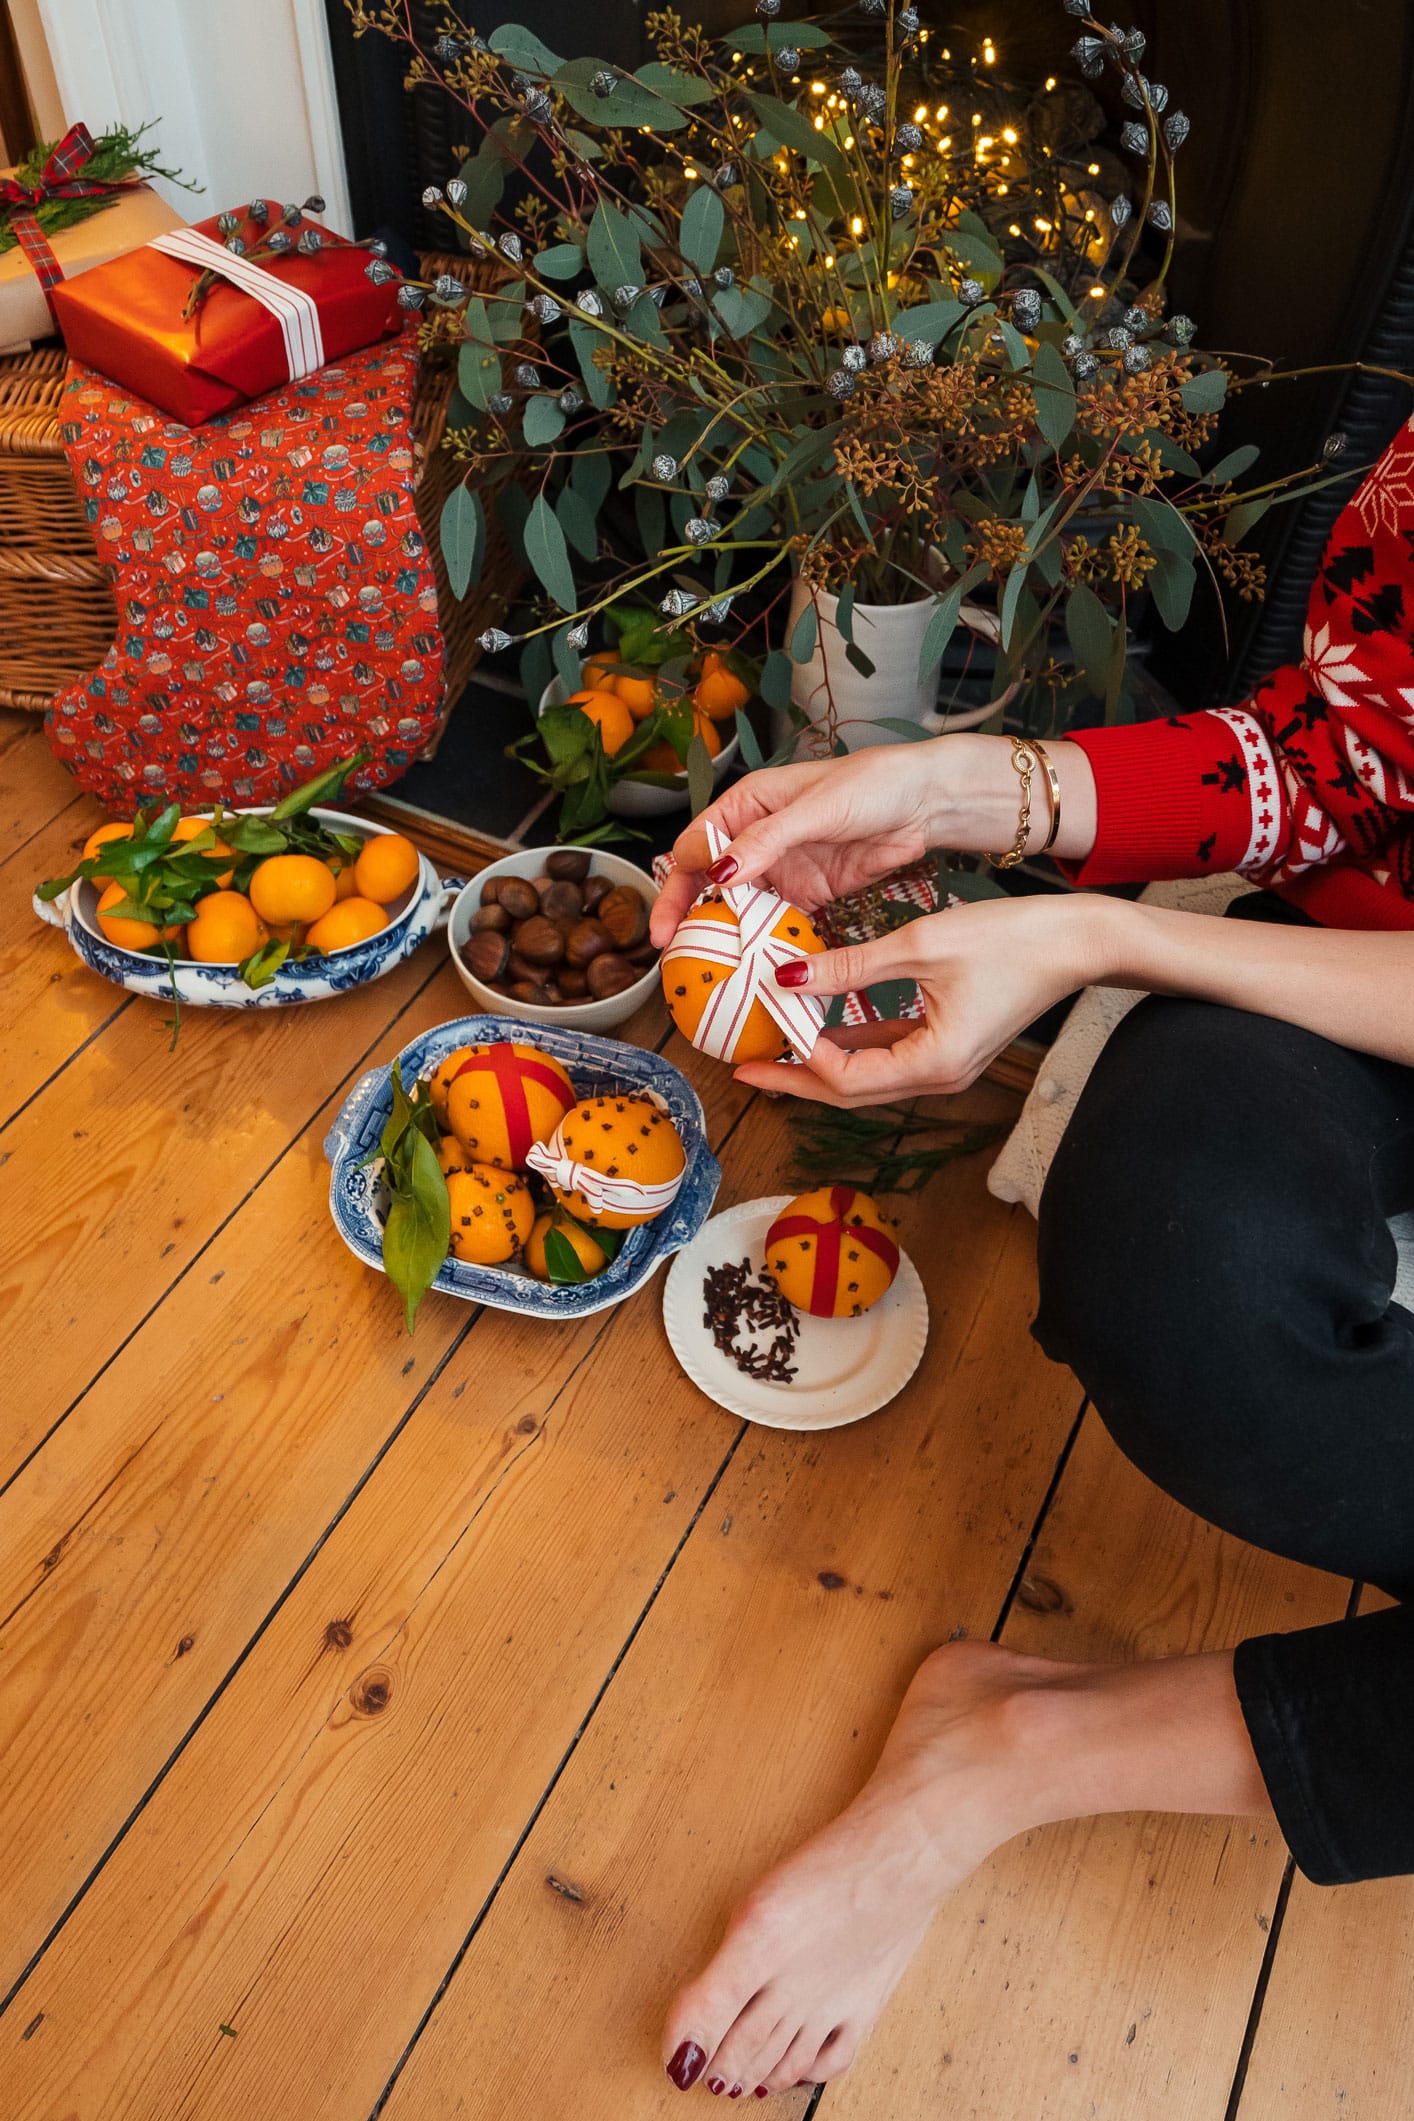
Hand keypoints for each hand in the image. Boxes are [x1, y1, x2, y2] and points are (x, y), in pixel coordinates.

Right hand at [649, 745, 954, 947]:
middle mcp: (758, 838)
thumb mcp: (814, 809)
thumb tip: (719, 871)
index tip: (667, 929)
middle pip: (710, 883)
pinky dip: (768, 943)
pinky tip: (759, 966)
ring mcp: (783, 868)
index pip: (696, 848)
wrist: (926, 803)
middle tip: (678, 958)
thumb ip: (766, 840)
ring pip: (741, 907)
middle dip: (693, 919)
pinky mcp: (810, 893)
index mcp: (747, 805)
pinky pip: (779, 922)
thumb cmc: (872, 785)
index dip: (676, 887)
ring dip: (729, 936)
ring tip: (713, 972)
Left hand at [734, 893, 1113, 1106]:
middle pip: (851, 1093)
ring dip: (822, 1065)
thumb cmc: (1012, 941)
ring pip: (870, 1078)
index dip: (797, 1059)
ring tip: (775, 1050)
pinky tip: (824, 1028)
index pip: (845, 1078)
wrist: (1078, 942)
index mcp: (933, 1063)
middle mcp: (940, 1077)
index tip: (755, 1039)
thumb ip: (849, 967)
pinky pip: (891, 1057)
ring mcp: (948, 1066)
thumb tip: (786, 976)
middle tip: (747, 1068)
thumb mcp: (920, 946)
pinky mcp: (952, 1047)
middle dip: (797, 1080)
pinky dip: (855, 1046)